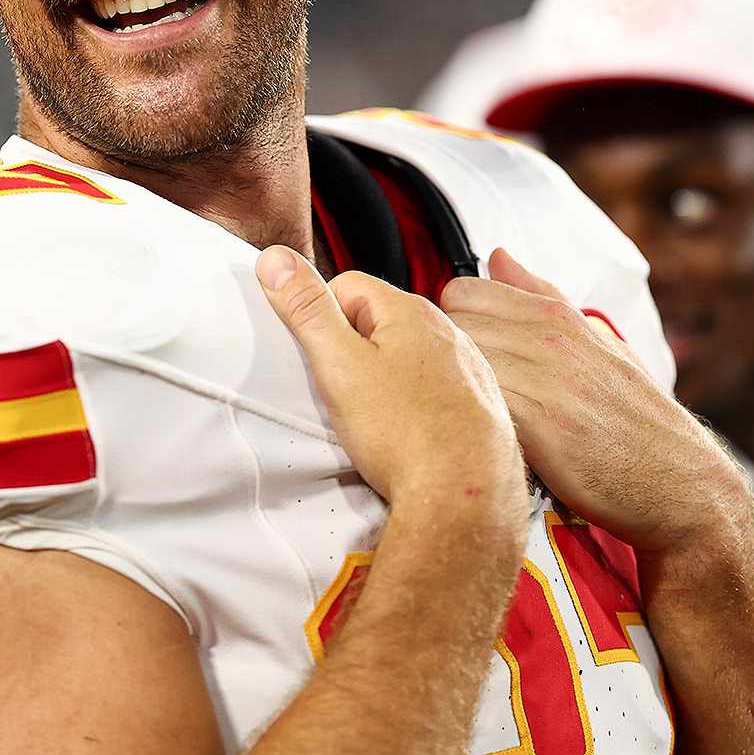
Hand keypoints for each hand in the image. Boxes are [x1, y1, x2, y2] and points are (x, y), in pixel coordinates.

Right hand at [257, 246, 523, 520]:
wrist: (466, 494)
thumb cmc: (409, 434)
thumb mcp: (339, 365)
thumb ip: (307, 309)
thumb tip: (277, 259)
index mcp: (411, 311)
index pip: (347, 286)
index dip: (322, 319)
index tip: (319, 357)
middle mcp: (447, 331)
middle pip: (378, 322)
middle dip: (352, 351)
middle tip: (342, 393)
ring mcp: (467, 367)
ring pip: (406, 358)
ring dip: (383, 379)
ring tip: (373, 419)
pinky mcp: (476, 403)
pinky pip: (431, 390)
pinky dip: (413, 405)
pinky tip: (405, 433)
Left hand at [440, 247, 751, 555]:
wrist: (677, 484)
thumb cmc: (632, 419)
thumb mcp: (595, 343)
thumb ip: (540, 297)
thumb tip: (498, 255)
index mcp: (558, 316)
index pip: (462, 291)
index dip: (454, 324)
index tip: (466, 355)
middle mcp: (549, 339)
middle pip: (451, 324)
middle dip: (447, 355)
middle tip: (464, 390)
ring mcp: (544, 380)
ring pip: (458, 361)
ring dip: (454, 389)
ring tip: (473, 416)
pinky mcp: (538, 426)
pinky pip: (477, 402)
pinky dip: (470, 418)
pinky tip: (484, 438)